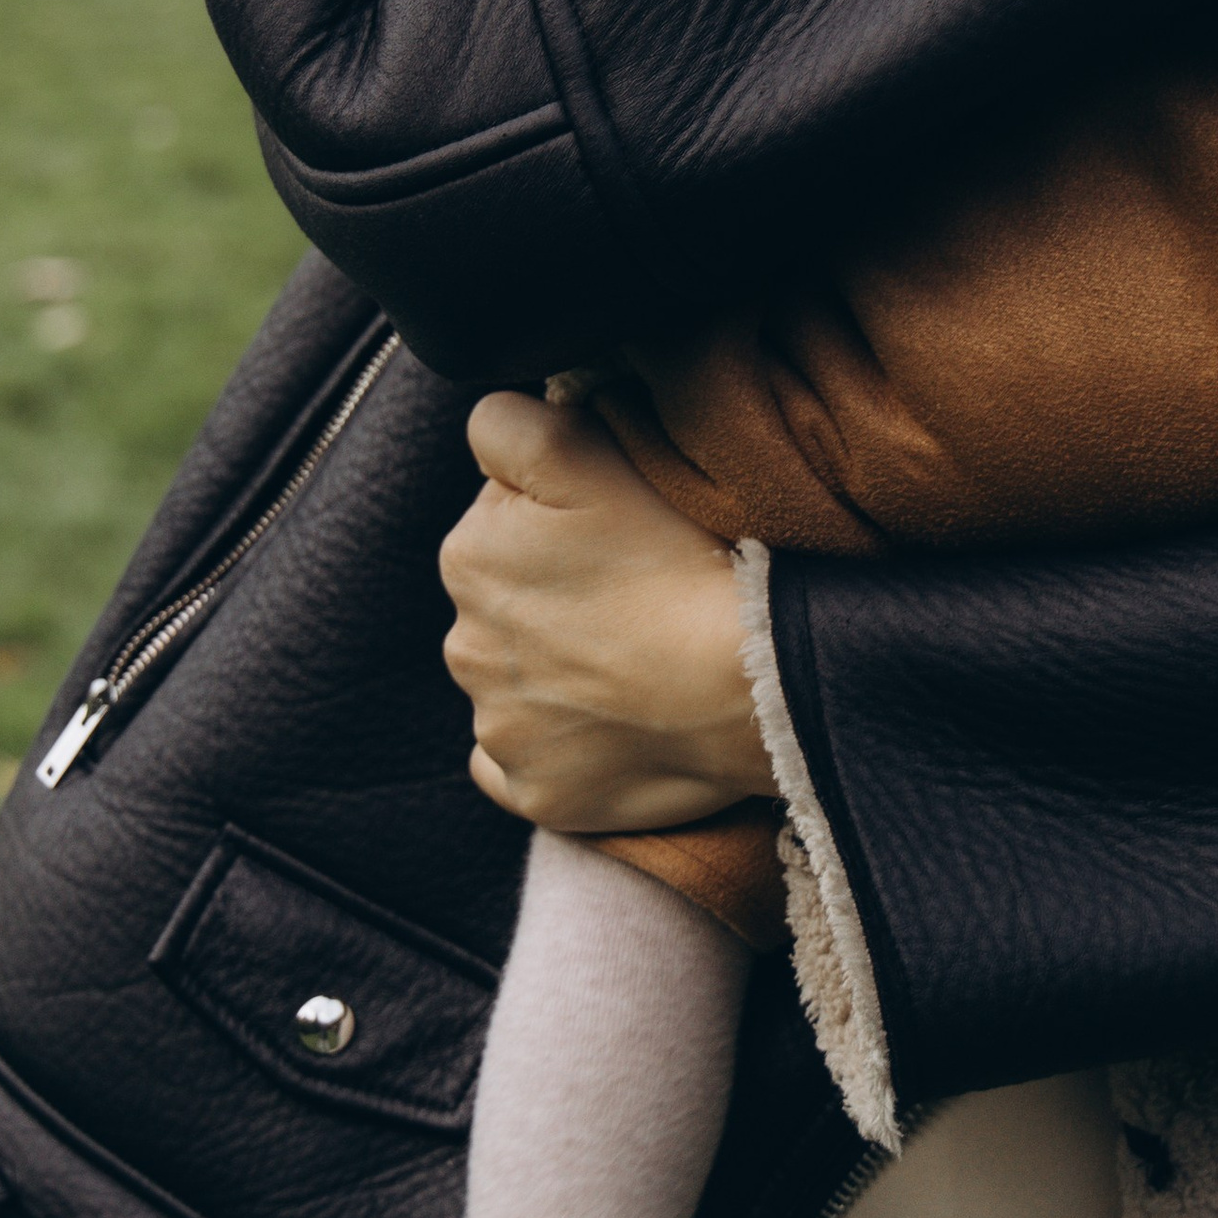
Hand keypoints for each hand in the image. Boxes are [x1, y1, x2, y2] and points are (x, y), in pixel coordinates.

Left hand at [441, 392, 776, 831]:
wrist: (752, 680)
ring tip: (641, 658)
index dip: (559, 516)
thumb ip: (510, 424)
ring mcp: (501, 731)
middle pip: (510, 602)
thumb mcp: (585, 450)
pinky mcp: (539, 793)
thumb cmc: (679, 557)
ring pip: (520, 682)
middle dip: (556, 596)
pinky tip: (614, 725)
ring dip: (562, 671)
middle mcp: (465, 649)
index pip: (501, 513)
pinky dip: (561, 747)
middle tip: (638, 593)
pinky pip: (528, 764)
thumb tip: (490, 430)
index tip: (614, 532)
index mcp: (468, 558)